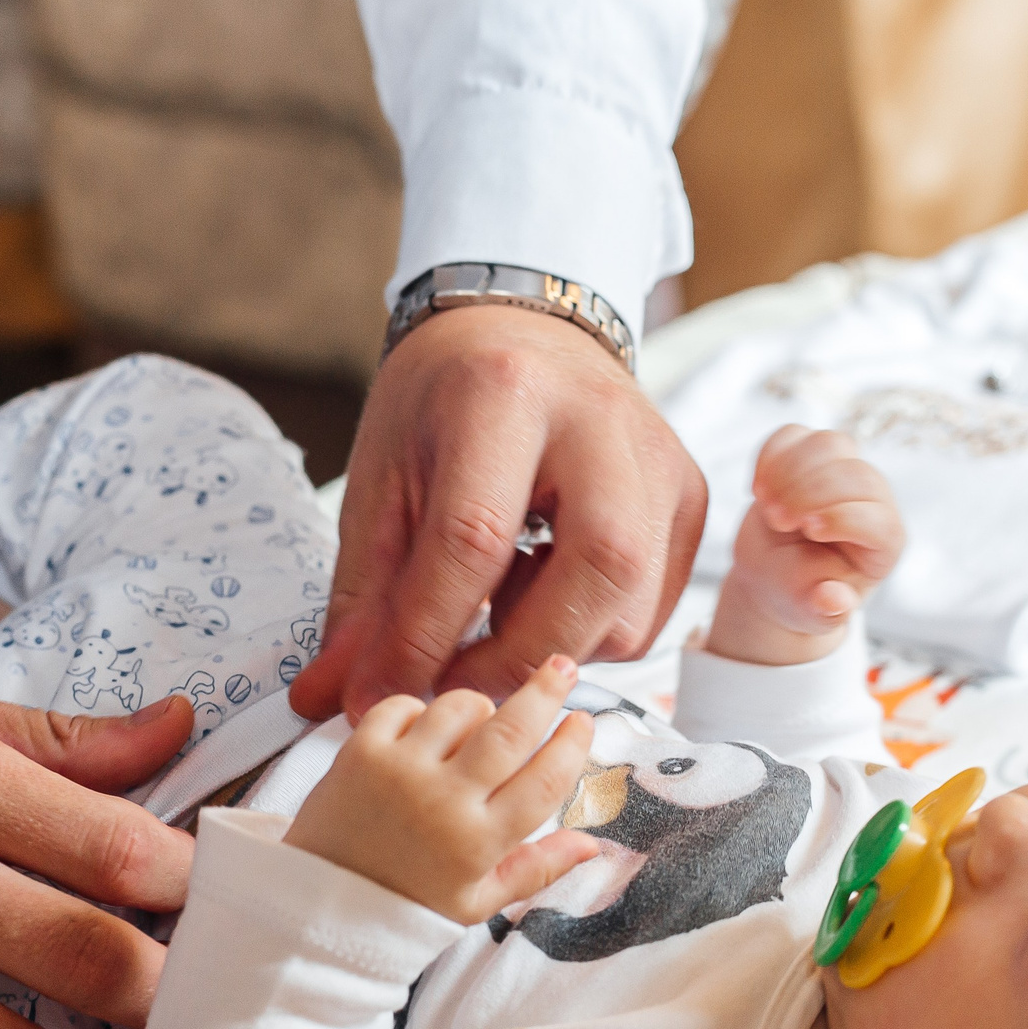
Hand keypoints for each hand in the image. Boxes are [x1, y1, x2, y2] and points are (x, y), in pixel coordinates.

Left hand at [284, 655, 599, 923]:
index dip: (572, 745)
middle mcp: (444, 801)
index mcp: (480, 842)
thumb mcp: (477, 903)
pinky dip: (420, 710)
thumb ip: (537, 869)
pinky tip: (423, 732)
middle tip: (564, 668)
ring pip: (460, 708)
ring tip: (481, 719)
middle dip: (546, 692)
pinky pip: (405, 705)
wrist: (314, 910)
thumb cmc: (403, 908)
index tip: (584, 721)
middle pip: (511, 729)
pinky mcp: (359, 753)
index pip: (545, 781)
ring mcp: (400, 772)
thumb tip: (595, 845)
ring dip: (479, 706)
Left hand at [289, 307, 706, 719]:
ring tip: (496, 615)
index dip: (425, 634)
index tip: (380, 691)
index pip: (476, 537)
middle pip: (597, 570)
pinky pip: (652, 609)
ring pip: (632, 608)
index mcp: (506, 395)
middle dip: (518, 656)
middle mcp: (602, 421)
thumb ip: (366, 594)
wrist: (524, 332)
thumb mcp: (382, 479)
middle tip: (452, 683)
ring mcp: (660, 460)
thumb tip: (339, 697)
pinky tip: (543, 594)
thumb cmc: (444, 402)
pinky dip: (589, 632)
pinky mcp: (688, 496)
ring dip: (554, 647)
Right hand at [705, 426, 903, 665]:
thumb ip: (825, 610)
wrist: (774, 576)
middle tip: (777, 520)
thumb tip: (833, 601)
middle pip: (856, 475)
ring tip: (763, 501)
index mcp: (883, 543)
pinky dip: (771, 453)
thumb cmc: (800, 596)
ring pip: (830, 444)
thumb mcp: (811, 613)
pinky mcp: (809, 457)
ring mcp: (841, 472)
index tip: (809, 530)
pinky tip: (756, 487)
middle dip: (812, 492)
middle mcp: (871, 501)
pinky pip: (795, 435)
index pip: (879, 520)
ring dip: (791, 468)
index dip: (845, 518)